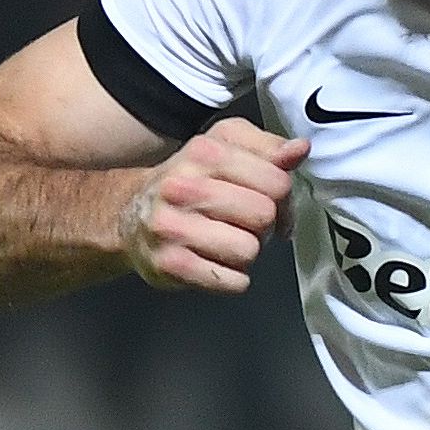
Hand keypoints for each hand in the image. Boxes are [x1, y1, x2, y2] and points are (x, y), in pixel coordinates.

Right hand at [121, 119, 307, 294]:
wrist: (129, 214)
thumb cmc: (189, 182)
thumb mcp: (227, 148)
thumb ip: (268, 149)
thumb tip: (299, 149)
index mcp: (204, 152)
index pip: (276, 182)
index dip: (283, 197)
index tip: (269, 200)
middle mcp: (183, 187)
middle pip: (264, 216)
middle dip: (263, 224)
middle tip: (243, 222)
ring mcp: (171, 227)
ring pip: (249, 250)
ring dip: (246, 252)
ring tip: (226, 240)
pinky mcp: (169, 264)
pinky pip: (232, 281)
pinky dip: (232, 278)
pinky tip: (214, 261)